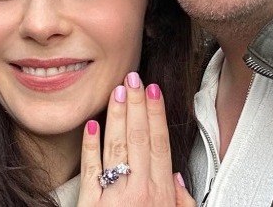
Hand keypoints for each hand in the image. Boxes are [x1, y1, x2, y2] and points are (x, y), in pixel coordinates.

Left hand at [78, 72, 194, 206]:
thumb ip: (182, 201)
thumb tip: (177, 177)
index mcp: (161, 193)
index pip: (160, 143)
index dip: (156, 114)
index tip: (153, 90)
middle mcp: (139, 190)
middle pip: (139, 138)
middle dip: (136, 105)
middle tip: (133, 79)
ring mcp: (113, 196)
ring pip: (116, 147)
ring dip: (117, 116)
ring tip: (116, 91)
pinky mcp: (91, 204)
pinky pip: (90, 169)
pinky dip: (90, 146)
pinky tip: (92, 125)